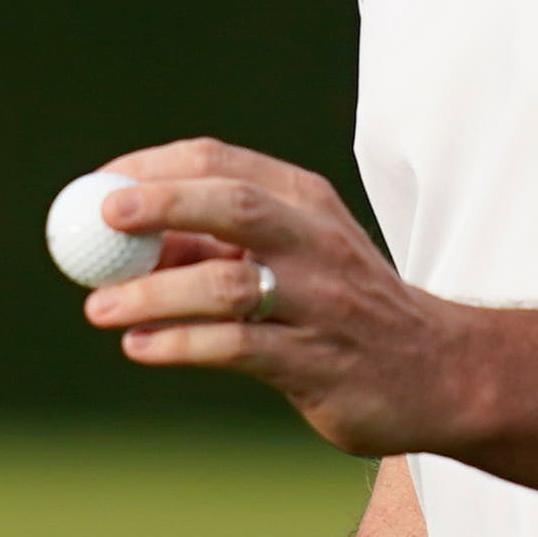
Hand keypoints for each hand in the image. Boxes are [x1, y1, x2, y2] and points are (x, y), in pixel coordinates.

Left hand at [83, 141, 476, 459]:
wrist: (439, 373)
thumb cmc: (345, 308)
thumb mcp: (293, 256)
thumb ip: (216, 246)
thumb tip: (121, 243)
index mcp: (305, 203)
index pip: (223, 163)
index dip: (153, 170)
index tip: (97, 191)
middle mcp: (316, 243)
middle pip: (233, 205)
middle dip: (162, 205)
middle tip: (98, 221)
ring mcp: (322, 303)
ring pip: (229, 285)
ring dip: (155, 294)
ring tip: (99, 309)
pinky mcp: (318, 362)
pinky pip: (239, 348)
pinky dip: (182, 345)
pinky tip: (141, 347)